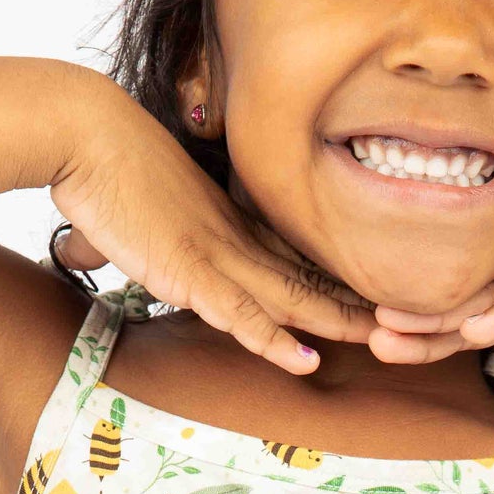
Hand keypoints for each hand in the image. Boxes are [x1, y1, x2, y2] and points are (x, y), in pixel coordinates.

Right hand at [49, 84, 377, 372]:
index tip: (371, 293)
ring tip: (385, 342)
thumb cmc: (106, 161)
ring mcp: (216, 255)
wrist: (84, 132)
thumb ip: (155, 230)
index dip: (335, 277)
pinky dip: (274, 340)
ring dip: (339, 322)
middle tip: (409, 319)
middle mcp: (235, 237)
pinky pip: (241, 313)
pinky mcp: (189, 272)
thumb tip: (140, 244)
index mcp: (230, 219)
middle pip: (311, 276)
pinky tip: (305, 361)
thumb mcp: (148, 202)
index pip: (295, 254)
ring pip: (294, 297)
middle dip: (358, 302)